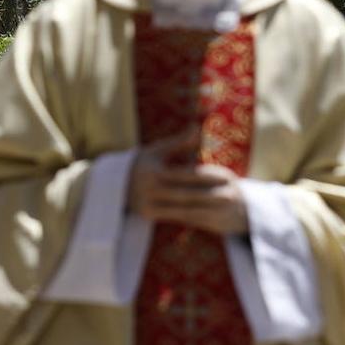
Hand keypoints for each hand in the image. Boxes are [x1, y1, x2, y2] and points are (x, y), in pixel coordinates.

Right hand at [128, 129, 247, 235]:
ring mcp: (146, 203)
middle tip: (233, 196)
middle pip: (186, 193)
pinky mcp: (145, 215)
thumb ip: (178, 142)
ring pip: (182, 208)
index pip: (186, 174)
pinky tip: (208, 215)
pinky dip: (192, 215)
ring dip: (205, 209)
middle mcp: (148, 188)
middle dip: (210, 196)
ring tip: (224, 208)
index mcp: (152, 170)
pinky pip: (174, 216)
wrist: (111, 184)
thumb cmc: (140, 163)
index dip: (207, 176)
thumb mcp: (156, 150)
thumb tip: (197, 129)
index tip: (228, 176)